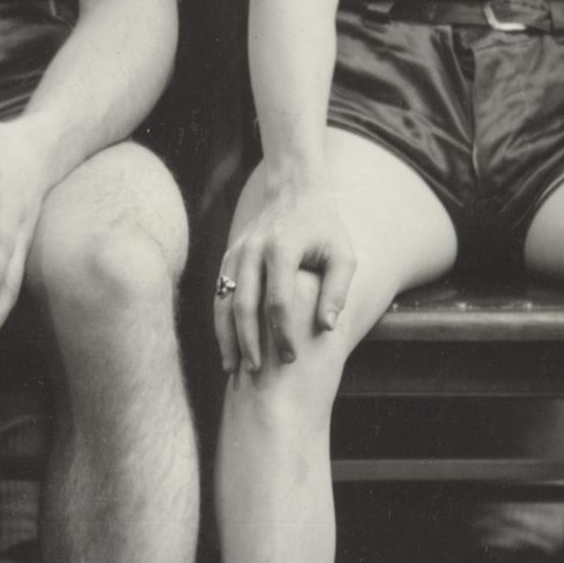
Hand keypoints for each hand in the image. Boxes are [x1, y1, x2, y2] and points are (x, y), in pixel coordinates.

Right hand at [211, 164, 353, 377]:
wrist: (295, 190)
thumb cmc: (325, 228)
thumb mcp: (343, 255)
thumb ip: (337, 290)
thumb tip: (326, 328)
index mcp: (282, 247)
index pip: (278, 300)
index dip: (283, 333)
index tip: (291, 359)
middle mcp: (253, 249)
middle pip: (245, 303)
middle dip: (249, 341)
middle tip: (256, 372)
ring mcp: (236, 252)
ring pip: (224, 300)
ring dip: (227, 335)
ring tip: (232, 367)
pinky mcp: (229, 256)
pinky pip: (220, 293)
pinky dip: (221, 321)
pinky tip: (228, 345)